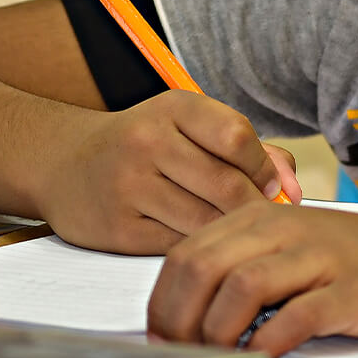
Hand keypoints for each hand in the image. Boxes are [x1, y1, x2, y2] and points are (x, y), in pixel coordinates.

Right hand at [35, 91, 301, 254]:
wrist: (64, 164)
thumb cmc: (144, 146)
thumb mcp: (188, 127)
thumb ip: (249, 150)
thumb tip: (294, 190)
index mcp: (173, 108)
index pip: (239, 138)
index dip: (265, 170)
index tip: (269, 188)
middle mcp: (148, 141)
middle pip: (228, 186)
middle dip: (254, 210)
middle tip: (261, 224)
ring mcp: (130, 186)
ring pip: (206, 222)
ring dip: (229, 234)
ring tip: (236, 238)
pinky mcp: (118, 227)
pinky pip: (178, 246)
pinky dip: (199, 250)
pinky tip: (203, 246)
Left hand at [146, 202, 357, 355]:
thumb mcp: (296, 251)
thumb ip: (248, 268)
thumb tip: (191, 313)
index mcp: (262, 219)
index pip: (187, 253)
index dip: (162, 301)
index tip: (159, 338)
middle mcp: (284, 229)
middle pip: (203, 267)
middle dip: (178, 318)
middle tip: (178, 355)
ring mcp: (319, 256)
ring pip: (240, 285)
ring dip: (216, 330)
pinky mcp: (352, 289)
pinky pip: (298, 315)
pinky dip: (270, 341)